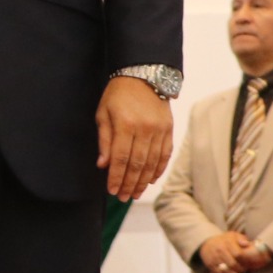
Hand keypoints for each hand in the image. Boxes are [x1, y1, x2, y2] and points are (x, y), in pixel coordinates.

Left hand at [96, 77, 174, 201]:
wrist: (144, 75)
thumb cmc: (118, 94)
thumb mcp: (103, 113)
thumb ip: (104, 140)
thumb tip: (103, 165)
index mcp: (126, 125)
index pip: (120, 158)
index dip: (116, 177)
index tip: (111, 191)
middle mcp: (145, 129)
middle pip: (137, 164)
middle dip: (129, 184)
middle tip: (123, 197)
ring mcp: (159, 130)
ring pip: (152, 162)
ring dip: (143, 181)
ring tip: (135, 194)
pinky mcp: (169, 129)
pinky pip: (165, 154)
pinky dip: (158, 169)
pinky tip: (150, 180)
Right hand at [197, 230, 254, 272]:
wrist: (207, 242)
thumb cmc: (224, 240)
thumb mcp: (233, 235)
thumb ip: (242, 239)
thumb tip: (247, 244)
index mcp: (227, 243)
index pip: (238, 254)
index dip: (245, 260)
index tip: (251, 263)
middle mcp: (220, 251)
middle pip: (232, 264)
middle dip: (241, 270)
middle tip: (248, 272)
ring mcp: (214, 259)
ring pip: (226, 271)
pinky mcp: (211, 266)